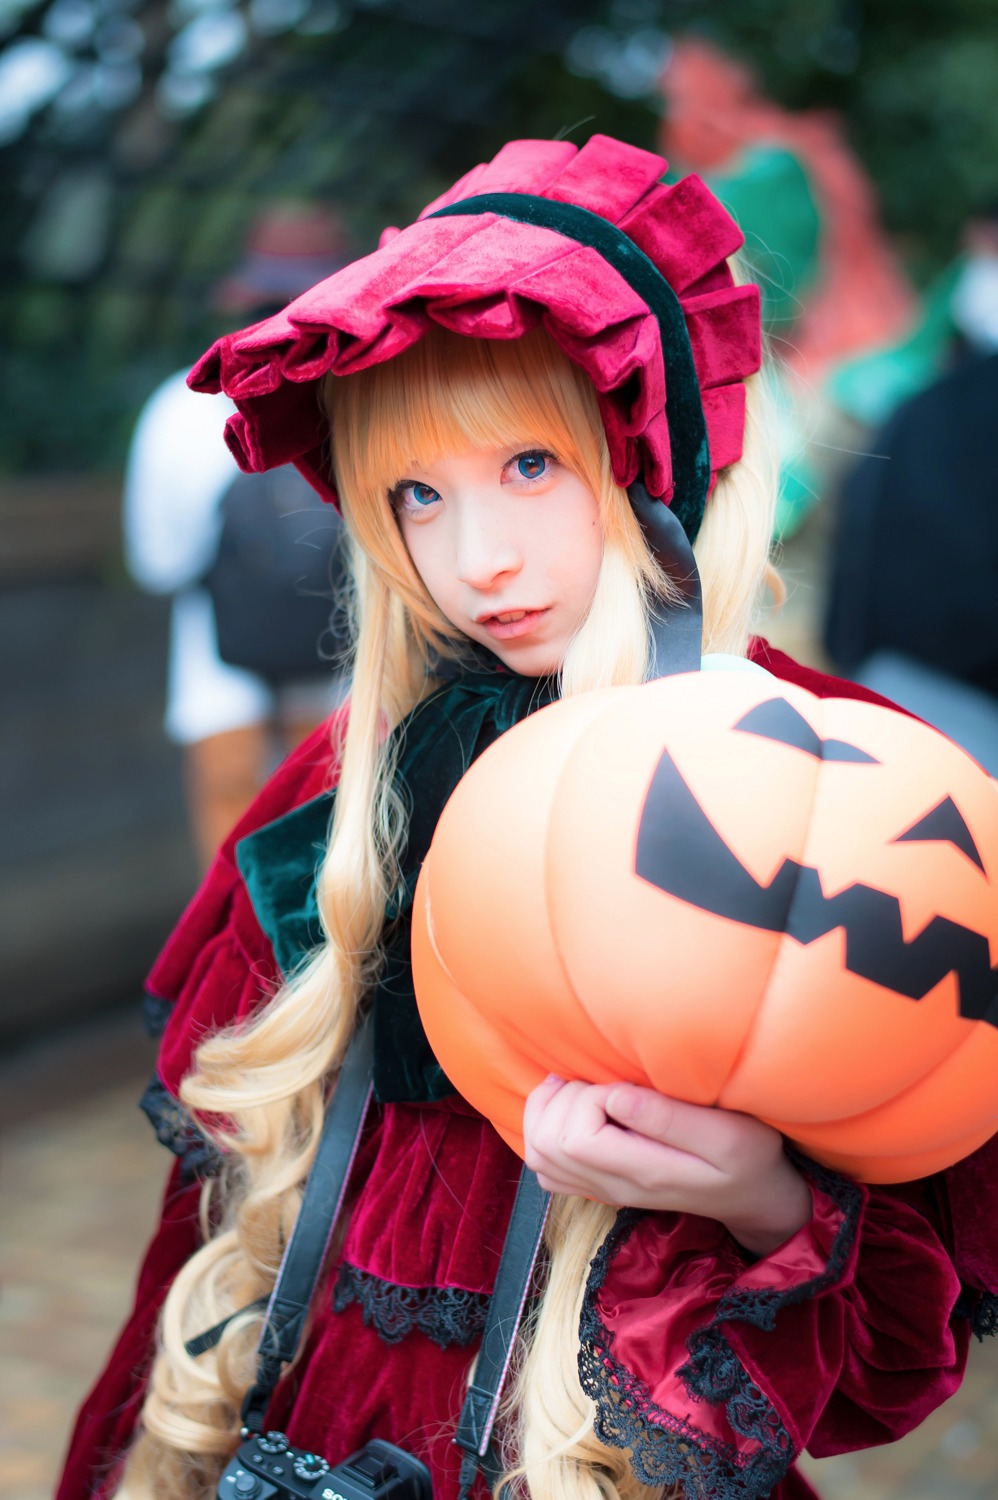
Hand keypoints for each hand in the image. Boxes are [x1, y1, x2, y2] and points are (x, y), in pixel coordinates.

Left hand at [522, 1076, 812, 1256]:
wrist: (751, 1194)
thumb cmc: (747, 1156)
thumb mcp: (729, 1135)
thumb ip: (669, 1117)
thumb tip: (615, 1098)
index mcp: (645, 1174)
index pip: (576, 1141)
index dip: (588, 1096)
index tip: (623, 1081)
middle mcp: (614, 1187)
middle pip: (548, 1144)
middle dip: (566, 1098)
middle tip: (603, 1080)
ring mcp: (601, 1189)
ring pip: (538, 1153)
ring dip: (550, 1109)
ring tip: (584, 1086)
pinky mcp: (596, 1183)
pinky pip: (544, 1163)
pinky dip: (544, 1126)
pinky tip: (572, 1104)